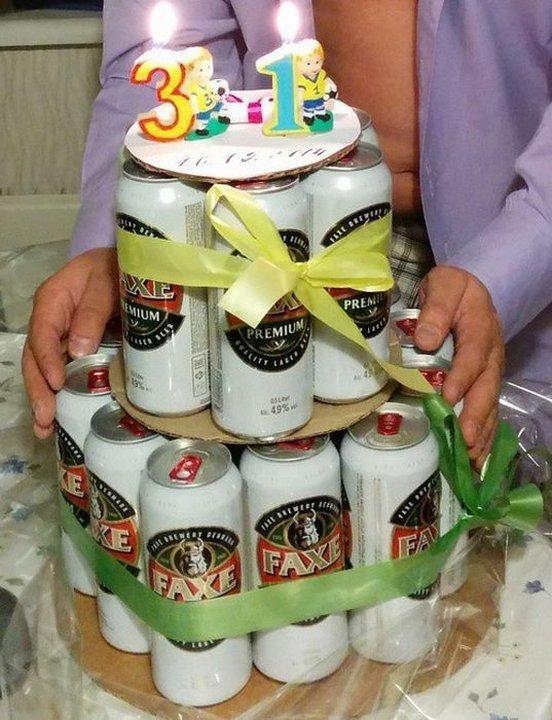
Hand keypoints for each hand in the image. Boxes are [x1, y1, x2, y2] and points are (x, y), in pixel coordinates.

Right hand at [22, 248, 118, 438]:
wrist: (129, 262)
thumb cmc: (115, 266)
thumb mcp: (105, 282)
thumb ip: (92, 312)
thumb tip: (79, 351)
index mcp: (52, 301)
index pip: (43, 335)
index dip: (47, 361)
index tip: (56, 385)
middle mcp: (51, 322)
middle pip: (36, 359)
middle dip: (39, 391)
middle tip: (45, 420)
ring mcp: (62, 336)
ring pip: (45, 370)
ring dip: (45, 399)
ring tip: (46, 430)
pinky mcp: (77, 347)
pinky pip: (64, 371)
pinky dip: (61, 394)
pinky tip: (63, 417)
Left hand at [415, 266, 504, 468]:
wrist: (465, 290)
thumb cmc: (450, 289)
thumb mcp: (444, 286)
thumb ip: (437, 309)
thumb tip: (427, 341)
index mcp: (480, 328)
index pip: (472, 356)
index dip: (461, 378)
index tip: (447, 398)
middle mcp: (491, 353)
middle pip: (485, 387)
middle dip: (475, 416)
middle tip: (463, 440)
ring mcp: (491, 369)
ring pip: (489, 403)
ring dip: (480, 432)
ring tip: (471, 459)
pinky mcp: (485, 381)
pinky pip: (487, 409)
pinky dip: (482, 433)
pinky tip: (476, 457)